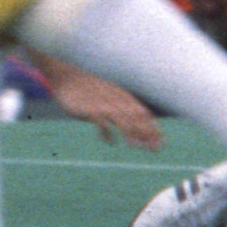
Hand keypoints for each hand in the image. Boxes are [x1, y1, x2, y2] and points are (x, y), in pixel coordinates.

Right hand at [41, 61, 164, 152]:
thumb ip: (120, 109)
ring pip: (121, 119)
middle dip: (147, 133)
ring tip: (135, 145)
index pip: (144, 114)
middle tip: (154, 149)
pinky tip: (110, 141)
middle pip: (136, 118)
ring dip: (131, 132)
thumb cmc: (89, 91)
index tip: (160, 143)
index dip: (153, 128)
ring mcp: (102, 103)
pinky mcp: (88, 108)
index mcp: (123, 97)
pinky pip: (100, 121)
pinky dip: (107, 131)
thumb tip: (133, 127)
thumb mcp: (109, 96)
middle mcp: (116, 100)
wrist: (66, 77)